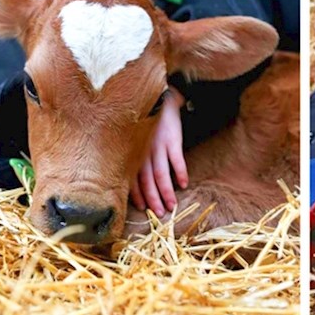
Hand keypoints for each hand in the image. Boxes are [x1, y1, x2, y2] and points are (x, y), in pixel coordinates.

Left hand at [129, 87, 188, 215]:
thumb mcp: (133, 140)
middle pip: (148, 181)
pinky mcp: (172, 140)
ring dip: (166, 192)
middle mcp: (143, 153)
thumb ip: (133, 157)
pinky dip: (181, 173)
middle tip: (160, 214)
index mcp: (133, 154)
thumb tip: (131, 179)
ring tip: (172, 205)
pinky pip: (177, 160)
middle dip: (154, 199)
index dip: (139, 196)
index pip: (134, 181)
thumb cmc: (144, 122)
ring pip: (161, 174)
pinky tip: (184, 184)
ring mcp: (158, 147)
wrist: (160, 99)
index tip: (144, 209)